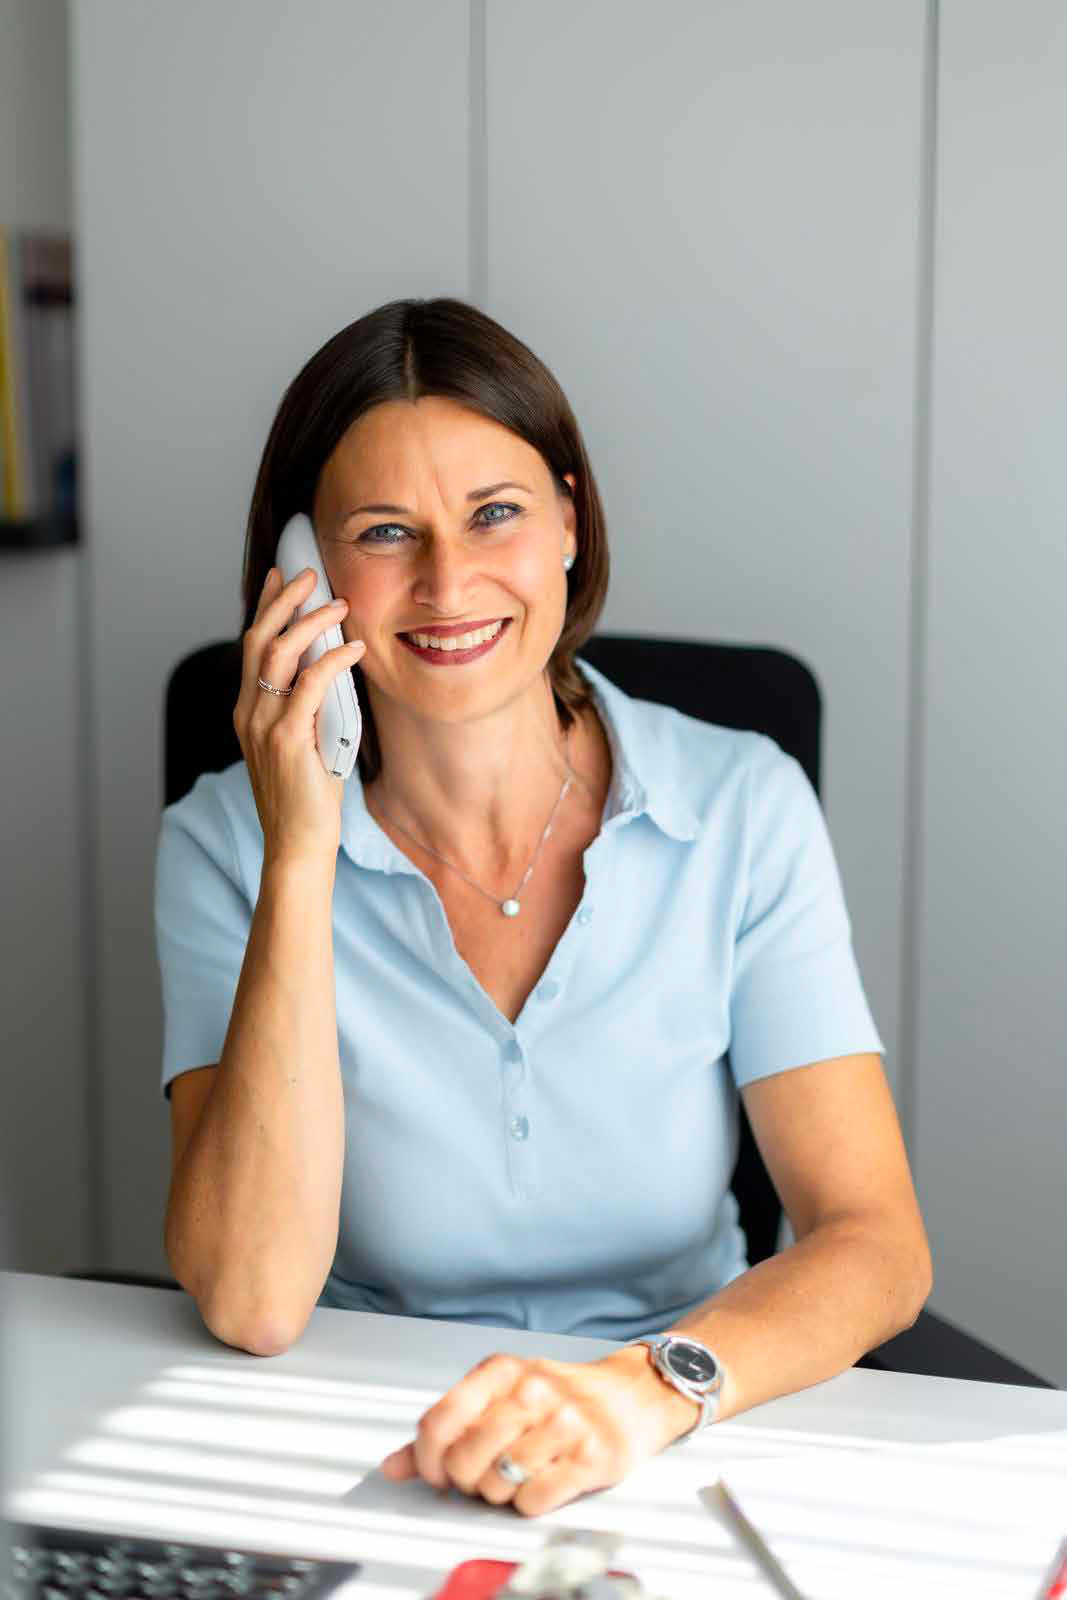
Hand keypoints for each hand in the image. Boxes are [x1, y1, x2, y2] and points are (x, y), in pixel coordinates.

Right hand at [234, 565, 365, 864]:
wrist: (298, 846)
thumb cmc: (307, 801)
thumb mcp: (305, 745)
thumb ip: (309, 709)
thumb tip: (336, 672)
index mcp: (249, 713)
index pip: (252, 646)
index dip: (265, 607)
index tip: (281, 576)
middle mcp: (250, 714)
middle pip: (259, 638)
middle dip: (283, 599)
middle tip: (309, 573)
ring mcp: (266, 725)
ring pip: (279, 653)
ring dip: (310, 622)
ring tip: (338, 605)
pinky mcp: (289, 740)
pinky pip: (311, 685)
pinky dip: (333, 660)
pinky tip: (354, 649)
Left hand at [375, 1348, 697, 1517]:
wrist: (631, 1396)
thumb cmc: (558, 1398)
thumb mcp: (500, 1395)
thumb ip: (446, 1430)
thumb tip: (393, 1467)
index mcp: (501, 1370)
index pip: (438, 1420)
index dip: (427, 1459)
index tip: (437, 1473)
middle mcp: (533, 1390)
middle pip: (464, 1460)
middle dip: (466, 1480)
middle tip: (484, 1474)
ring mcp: (565, 1422)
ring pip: (496, 1486)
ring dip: (500, 1493)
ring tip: (518, 1473)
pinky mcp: (592, 1456)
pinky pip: (533, 1502)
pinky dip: (530, 1503)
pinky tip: (544, 1480)